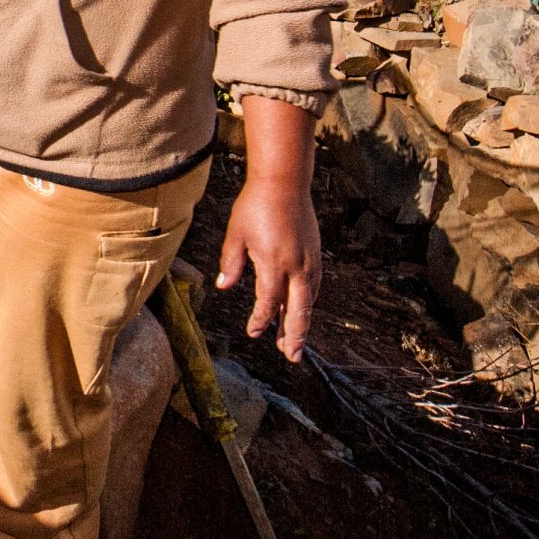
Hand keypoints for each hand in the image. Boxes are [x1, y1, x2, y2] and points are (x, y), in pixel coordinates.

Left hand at [214, 95, 322, 361]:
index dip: (261, 320)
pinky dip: (308, 302)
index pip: (268, 302)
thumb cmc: (255, 205)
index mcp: (273, 263)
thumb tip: (223, 286)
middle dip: (294, 335)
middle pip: (297, 310)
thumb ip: (231, 262)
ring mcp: (309, 260)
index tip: (254, 333)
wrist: (285, 181)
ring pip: (308, 300)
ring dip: (302, 322)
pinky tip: (302, 310)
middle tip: (291, 357)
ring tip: (295, 342)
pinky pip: (314, 286)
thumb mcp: (236, 234)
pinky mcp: (315, 254)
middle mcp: (296, 266)